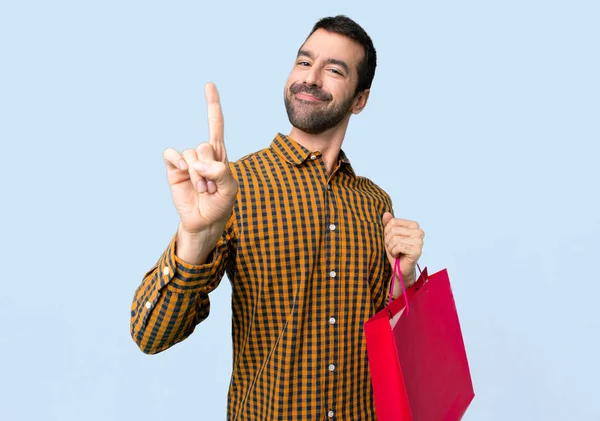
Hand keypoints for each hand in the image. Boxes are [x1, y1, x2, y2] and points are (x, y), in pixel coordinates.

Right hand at [163, 83, 237, 235]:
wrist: (205, 221)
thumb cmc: (220, 203)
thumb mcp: (230, 188)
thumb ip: (220, 172)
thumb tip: (197, 163)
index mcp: (219, 154)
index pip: (215, 124)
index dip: (212, 105)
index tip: (209, 85)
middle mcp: (203, 154)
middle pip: (205, 146)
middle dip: (210, 169)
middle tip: (212, 187)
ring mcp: (187, 161)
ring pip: (191, 155)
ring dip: (198, 175)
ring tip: (203, 190)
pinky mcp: (174, 169)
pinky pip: (171, 155)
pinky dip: (177, 160)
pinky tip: (183, 170)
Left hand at [382, 212, 423, 288]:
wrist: (399, 267)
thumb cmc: (396, 251)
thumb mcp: (389, 235)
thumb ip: (388, 224)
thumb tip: (386, 213)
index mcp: (414, 225)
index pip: (393, 222)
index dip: (387, 232)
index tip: (391, 239)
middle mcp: (419, 231)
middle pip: (393, 230)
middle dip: (388, 241)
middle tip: (393, 247)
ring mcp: (420, 241)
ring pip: (395, 239)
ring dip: (391, 247)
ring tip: (396, 252)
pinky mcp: (417, 250)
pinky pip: (398, 247)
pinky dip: (394, 252)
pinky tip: (398, 255)